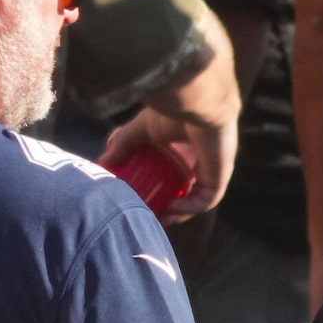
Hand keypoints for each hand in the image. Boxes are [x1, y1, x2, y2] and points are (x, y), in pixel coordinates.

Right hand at [102, 106, 234, 221]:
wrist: (198, 104)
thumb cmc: (174, 110)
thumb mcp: (141, 129)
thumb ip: (122, 144)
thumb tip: (102, 163)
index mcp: (188, 147)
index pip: (177, 172)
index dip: (161, 187)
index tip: (142, 197)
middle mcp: (203, 160)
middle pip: (186, 189)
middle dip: (169, 205)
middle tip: (149, 214)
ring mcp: (214, 170)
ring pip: (197, 199)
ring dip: (179, 212)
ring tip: (159, 218)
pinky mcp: (220, 177)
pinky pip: (206, 200)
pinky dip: (189, 207)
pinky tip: (171, 207)